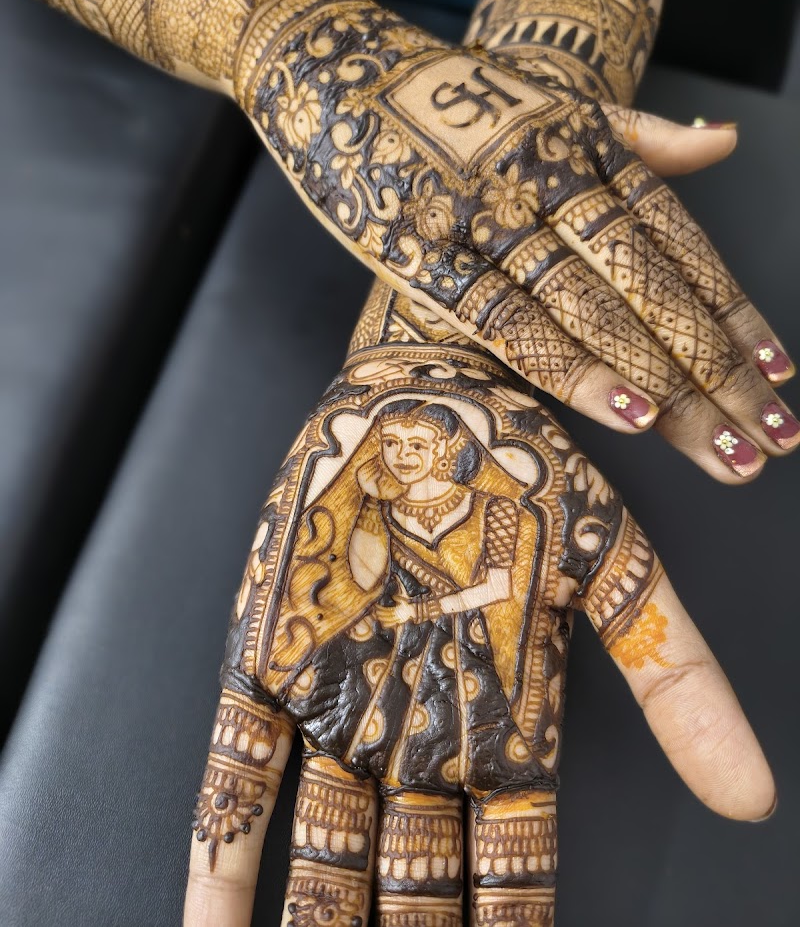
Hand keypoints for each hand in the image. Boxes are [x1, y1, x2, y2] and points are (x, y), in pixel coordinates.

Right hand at [3, 0, 794, 480]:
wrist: (336, 70)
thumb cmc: (454, 100)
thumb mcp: (551, 104)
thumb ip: (638, 134)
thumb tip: (723, 142)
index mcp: (586, 151)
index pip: (677, 244)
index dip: (732, 310)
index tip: (777, 373)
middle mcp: (549, 186)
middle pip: (650, 290)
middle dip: (714, 371)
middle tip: (770, 437)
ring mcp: (488, 222)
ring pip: (595, 312)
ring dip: (665, 385)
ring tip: (724, 450)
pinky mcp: (428, 258)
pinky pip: (508, 323)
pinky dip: (570, 367)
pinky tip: (628, 413)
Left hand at [184, 289, 773, 925]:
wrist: (428, 393)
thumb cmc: (525, 472)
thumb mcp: (613, 571)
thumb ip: (676, 681)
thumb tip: (754, 797)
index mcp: (503, 723)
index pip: (509, 874)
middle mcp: (417, 735)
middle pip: (409, 888)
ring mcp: (339, 705)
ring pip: (322, 855)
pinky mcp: (270, 663)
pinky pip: (237, 779)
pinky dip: (221, 858)